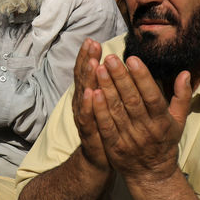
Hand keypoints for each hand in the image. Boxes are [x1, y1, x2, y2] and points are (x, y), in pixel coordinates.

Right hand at [71, 39, 109, 171]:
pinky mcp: (88, 133)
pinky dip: (87, 105)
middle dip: (87, 60)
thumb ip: (111, 83)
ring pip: (83, 94)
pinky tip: (90, 93)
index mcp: (89, 93)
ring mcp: (83, 117)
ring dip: (87, 78)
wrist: (99, 159)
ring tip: (92, 62)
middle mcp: (82, 103)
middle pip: (83, 78)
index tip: (93, 40)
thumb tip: (116, 61)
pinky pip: (86, 117)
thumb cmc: (107, 127)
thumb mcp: (108, 103)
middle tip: (91, 44)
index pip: (87, 71)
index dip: (88, 56)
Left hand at [91, 54, 190, 181]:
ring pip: (117, 110)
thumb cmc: (165, 142)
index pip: (152, 96)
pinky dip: (99, 110)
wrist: (152, 175)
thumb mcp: (179, 121)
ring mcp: (129, 139)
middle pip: (132, 100)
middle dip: (120, 77)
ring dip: (107, 89)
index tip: (132, 59)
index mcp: (162, 121)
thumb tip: (185, 72)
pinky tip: (92, 93)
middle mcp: (146, 129)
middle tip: (110, 58)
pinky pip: (105, 126)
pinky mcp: (114, 147)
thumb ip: (182, 96)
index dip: (142, 78)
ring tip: (99, 69)